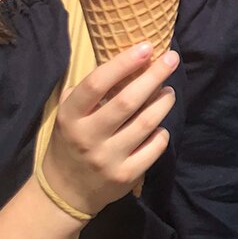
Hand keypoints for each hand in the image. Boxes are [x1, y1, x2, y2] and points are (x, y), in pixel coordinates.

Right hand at [42, 44, 177, 217]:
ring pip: (146, 123)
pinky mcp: (125, 176)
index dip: (123, 63)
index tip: (146, 47)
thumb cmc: (71, 142)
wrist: (65, 192)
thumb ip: (90, 91)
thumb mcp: (68, 114)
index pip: (97, 83)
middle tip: (171, 59)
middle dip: (154, 76)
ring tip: (169, 92)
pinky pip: (154, 147)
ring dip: (163, 102)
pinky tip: (160, 124)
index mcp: (70, 116)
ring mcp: (107, 159)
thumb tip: (128, 62)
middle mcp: (88, 137)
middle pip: (127, 101)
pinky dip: (162, 132)